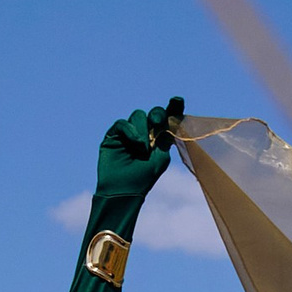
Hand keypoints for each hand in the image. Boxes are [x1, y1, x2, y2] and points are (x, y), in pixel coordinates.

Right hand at [90, 98, 186, 230]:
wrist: (123, 191)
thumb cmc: (143, 178)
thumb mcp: (161, 157)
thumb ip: (165, 138)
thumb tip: (166, 121)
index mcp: (159, 138)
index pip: (168, 118)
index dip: (173, 108)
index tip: (177, 100)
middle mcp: (145, 132)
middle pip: (154, 113)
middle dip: (157, 114)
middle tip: (157, 122)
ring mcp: (129, 133)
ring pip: (138, 116)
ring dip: (142, 130)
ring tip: (143, 148)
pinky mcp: (113, 135)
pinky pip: (122, 124)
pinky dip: (130, 130)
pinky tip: (135, 143)